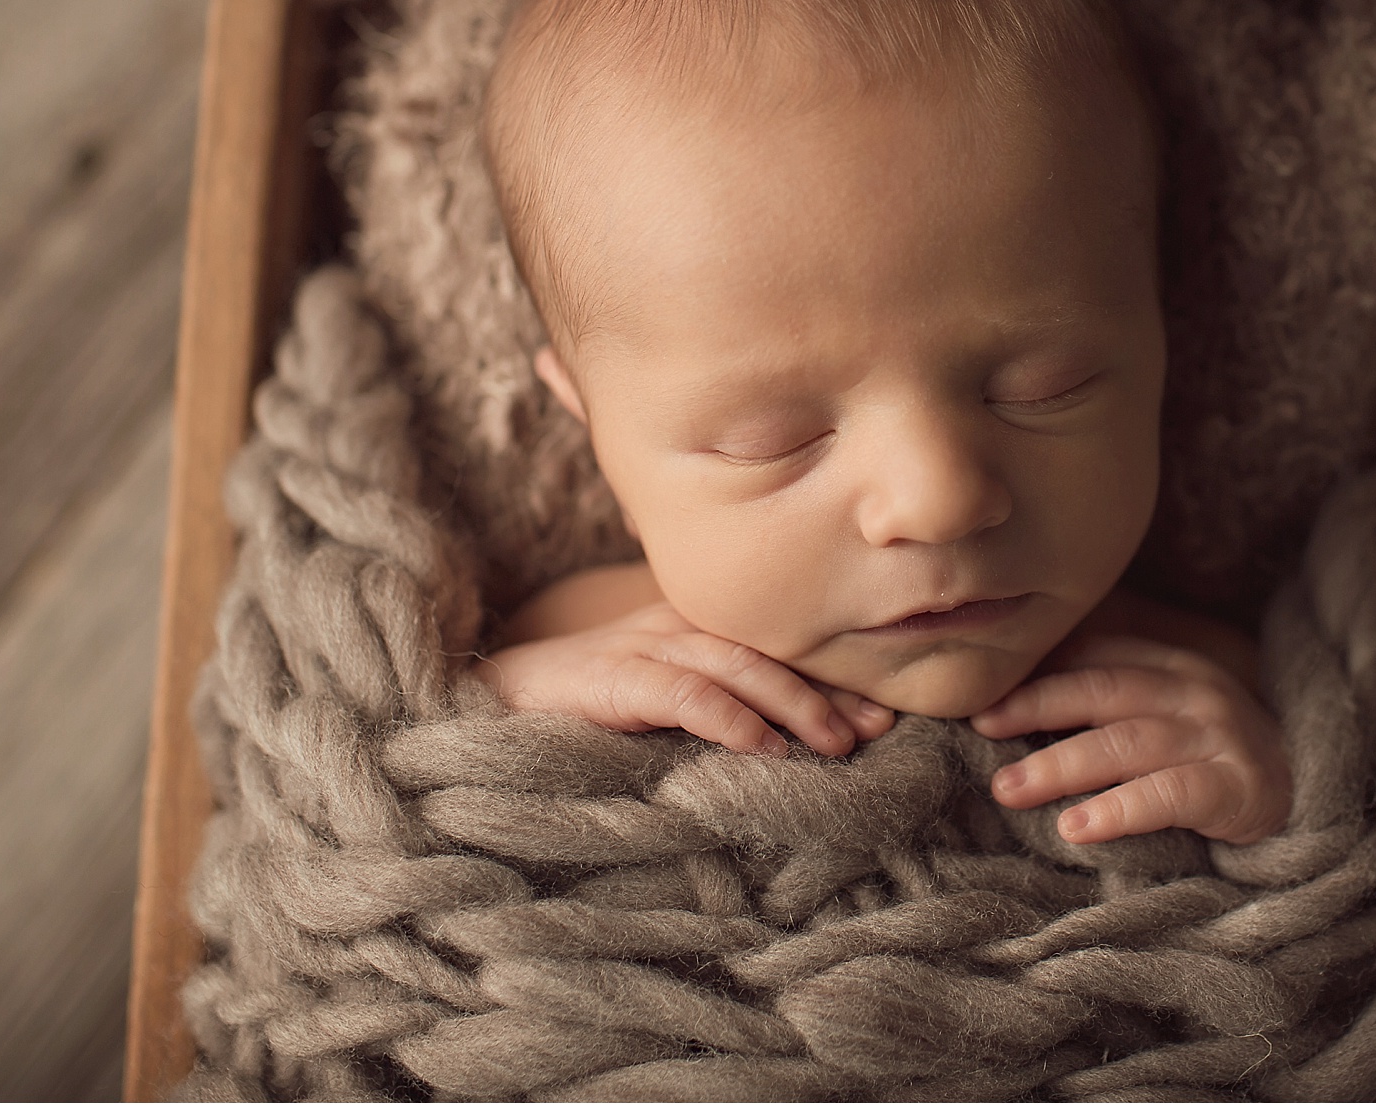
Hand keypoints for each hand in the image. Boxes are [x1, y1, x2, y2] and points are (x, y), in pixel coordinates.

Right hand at [474, 600, 893, 757]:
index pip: (775, 646)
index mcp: (691, 627)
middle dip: (828, 690)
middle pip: (769, 651)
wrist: (489, 700)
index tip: (885, 712)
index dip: (831, 677)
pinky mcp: (613, 676)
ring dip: (793, 704)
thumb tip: (785, 750)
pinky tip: (762, 748)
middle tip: (878, 727)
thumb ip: (712, 708)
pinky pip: (683, 692)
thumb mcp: (657, 704)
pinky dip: (729, 718)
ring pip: (737, 665)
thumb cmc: (580, 708)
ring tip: (839, 743)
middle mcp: (674, 625)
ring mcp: (643, 645)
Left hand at [969, 633, 1290, 844]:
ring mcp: (1218, 736)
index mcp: (1169, 664)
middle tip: (981, 727)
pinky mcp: (1237, 788)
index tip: (979, 696)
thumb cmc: (1209, 760)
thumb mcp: (1161, 719)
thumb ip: (1105, 708)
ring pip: (1126, 743)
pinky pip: (1170, 795)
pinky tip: (1075, 828)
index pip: (1094, 657)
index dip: (1035, 673)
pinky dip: (1119, 810)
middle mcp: (1193, 690)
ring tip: (1009, 787)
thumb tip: (1009, 709)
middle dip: (1036, 706)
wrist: (1305, 797)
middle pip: (1102, 690)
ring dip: (1060, 763)